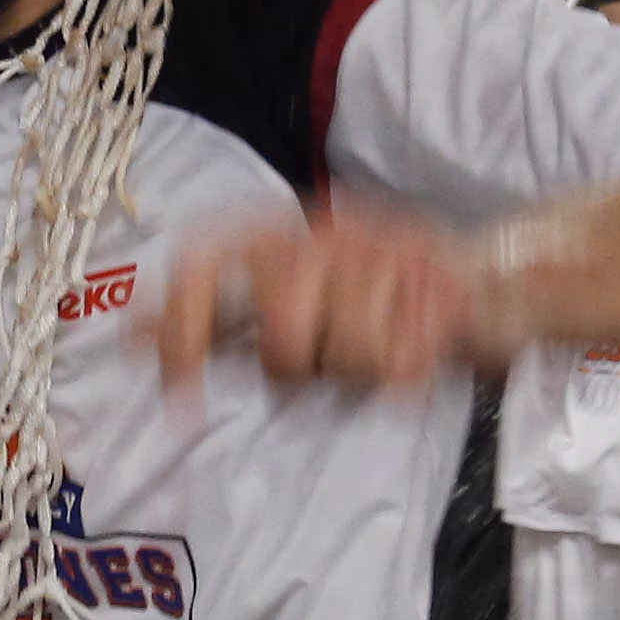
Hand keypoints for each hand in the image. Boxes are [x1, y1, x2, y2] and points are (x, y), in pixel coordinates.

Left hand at [152, 201, 504, 401]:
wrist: (491, 280)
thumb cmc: (376, 301)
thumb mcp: (294, 299)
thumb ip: (218, 318)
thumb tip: (128, 336)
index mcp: (285, 230)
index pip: (206, 261)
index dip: (180, 325)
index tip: (175, 389)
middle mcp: (328, 230)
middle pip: (279, 334)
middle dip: (298, 369)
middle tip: (324, 364)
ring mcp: (386, 253)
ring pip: (342, 352)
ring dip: (357, 371)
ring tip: (378, 348)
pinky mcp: (437, 288)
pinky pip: (395, 364)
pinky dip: (402, 373)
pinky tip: (413, 349)